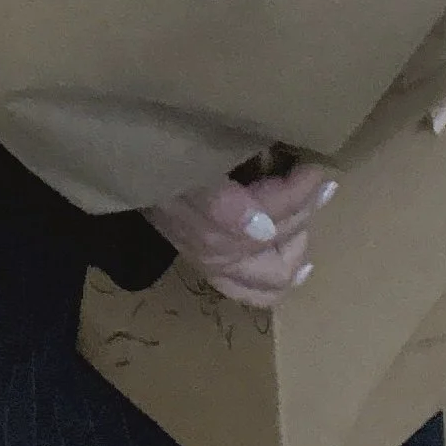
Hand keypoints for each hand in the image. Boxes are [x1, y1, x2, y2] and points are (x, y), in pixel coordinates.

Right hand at [142, 159, 338, 308]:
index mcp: (210, 223)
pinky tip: (300, 268)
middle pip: (278, 246)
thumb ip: (220, 200)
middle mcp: (213, 251)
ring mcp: (212, 263)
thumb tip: (264, 231)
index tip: (318, 167)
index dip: (300, 193)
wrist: (127, 162)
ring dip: (296, 248)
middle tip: (319, 185)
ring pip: (271, 277)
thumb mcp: (190, 162)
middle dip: (304, 214)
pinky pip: (249, 292)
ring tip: (309, 218)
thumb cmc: (163, 153)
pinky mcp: (208, 268)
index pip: (271, 217)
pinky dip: (277, 283)